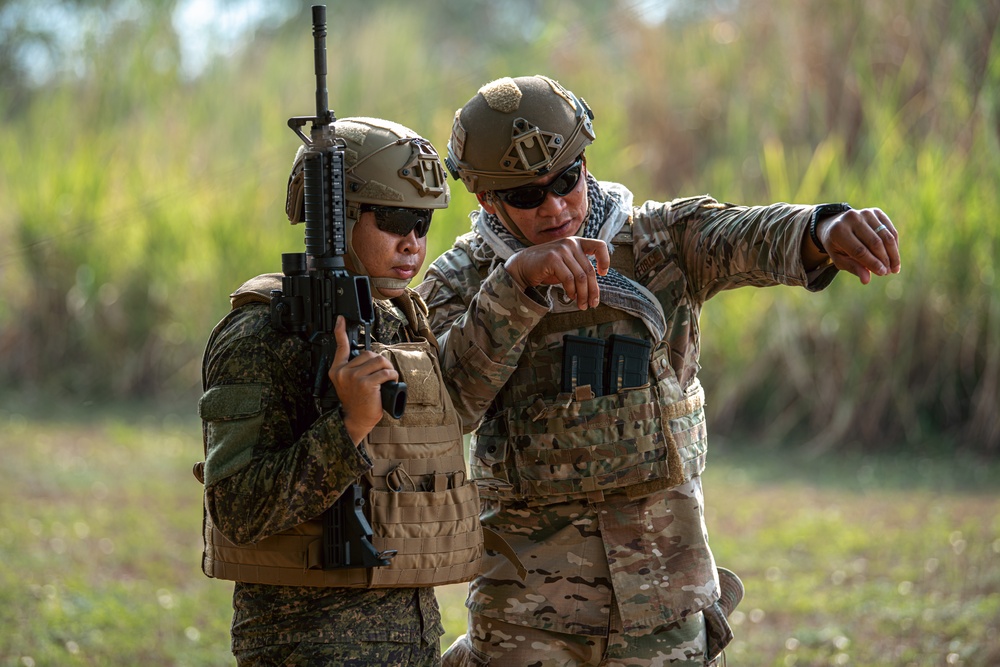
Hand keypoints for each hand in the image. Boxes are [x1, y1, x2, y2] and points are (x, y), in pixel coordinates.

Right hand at [327, 316, 398, 443]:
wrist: (356, 420)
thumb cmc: (356, 403)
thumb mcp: (348, 383)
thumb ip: (352, 369)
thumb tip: (369, 357)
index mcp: (337, 370)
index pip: (340, 346)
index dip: (340, 331)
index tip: (341, 319)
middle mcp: (343, 372)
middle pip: (369, 353)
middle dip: (381, 362)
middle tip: (384, 373)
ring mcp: (354, 377)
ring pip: (379, 361)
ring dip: (388, 368)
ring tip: (388, 378)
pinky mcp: (366, 384)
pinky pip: (385, 372)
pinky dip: (392, 376)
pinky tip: (391, 382)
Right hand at [504, 237, 610, 309]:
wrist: (521, 266)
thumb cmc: (545, 268)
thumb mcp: (566, 265)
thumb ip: (579, 269)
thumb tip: (594, 289)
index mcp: (576, 243)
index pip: (599, 246)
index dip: (605, 260)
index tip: (603, 274)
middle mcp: (570, 243)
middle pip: (589, 270)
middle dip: (592, 290)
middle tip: (592, 303)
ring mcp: (561, 250)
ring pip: (580, 277)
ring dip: (583, 294)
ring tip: (582, 305)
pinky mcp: (553, 258)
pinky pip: (569, 279)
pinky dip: (571, 291)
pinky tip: (570, 297)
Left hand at [813, 208, 901, 283]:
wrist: (836, 225)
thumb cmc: (838, 246)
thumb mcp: (839, 258)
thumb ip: (853, 267)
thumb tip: (866, 280)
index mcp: (838, 231)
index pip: (859, 250)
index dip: (873, 263)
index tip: (882, 273)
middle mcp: (852, 218)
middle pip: (875, 243)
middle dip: (884, 259)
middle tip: (889, 272)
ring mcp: (865, 213)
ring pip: (885, 236)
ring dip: (893, 254)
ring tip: (894, 268)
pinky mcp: (875, 211)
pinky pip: (890, 229)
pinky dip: (894, 244)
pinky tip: (894, 256)